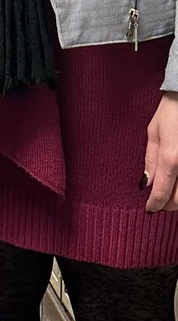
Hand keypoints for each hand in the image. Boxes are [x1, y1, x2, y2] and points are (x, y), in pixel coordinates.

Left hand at [143, 91, 177, 211]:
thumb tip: (147, 183)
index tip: (149, 209)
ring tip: (169, 194)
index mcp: (172, 157)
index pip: (163, 192)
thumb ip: (152, 160)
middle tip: (159, 202)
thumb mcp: (154, 132)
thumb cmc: (172, 111)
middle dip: (168, 205)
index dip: (155, 204)